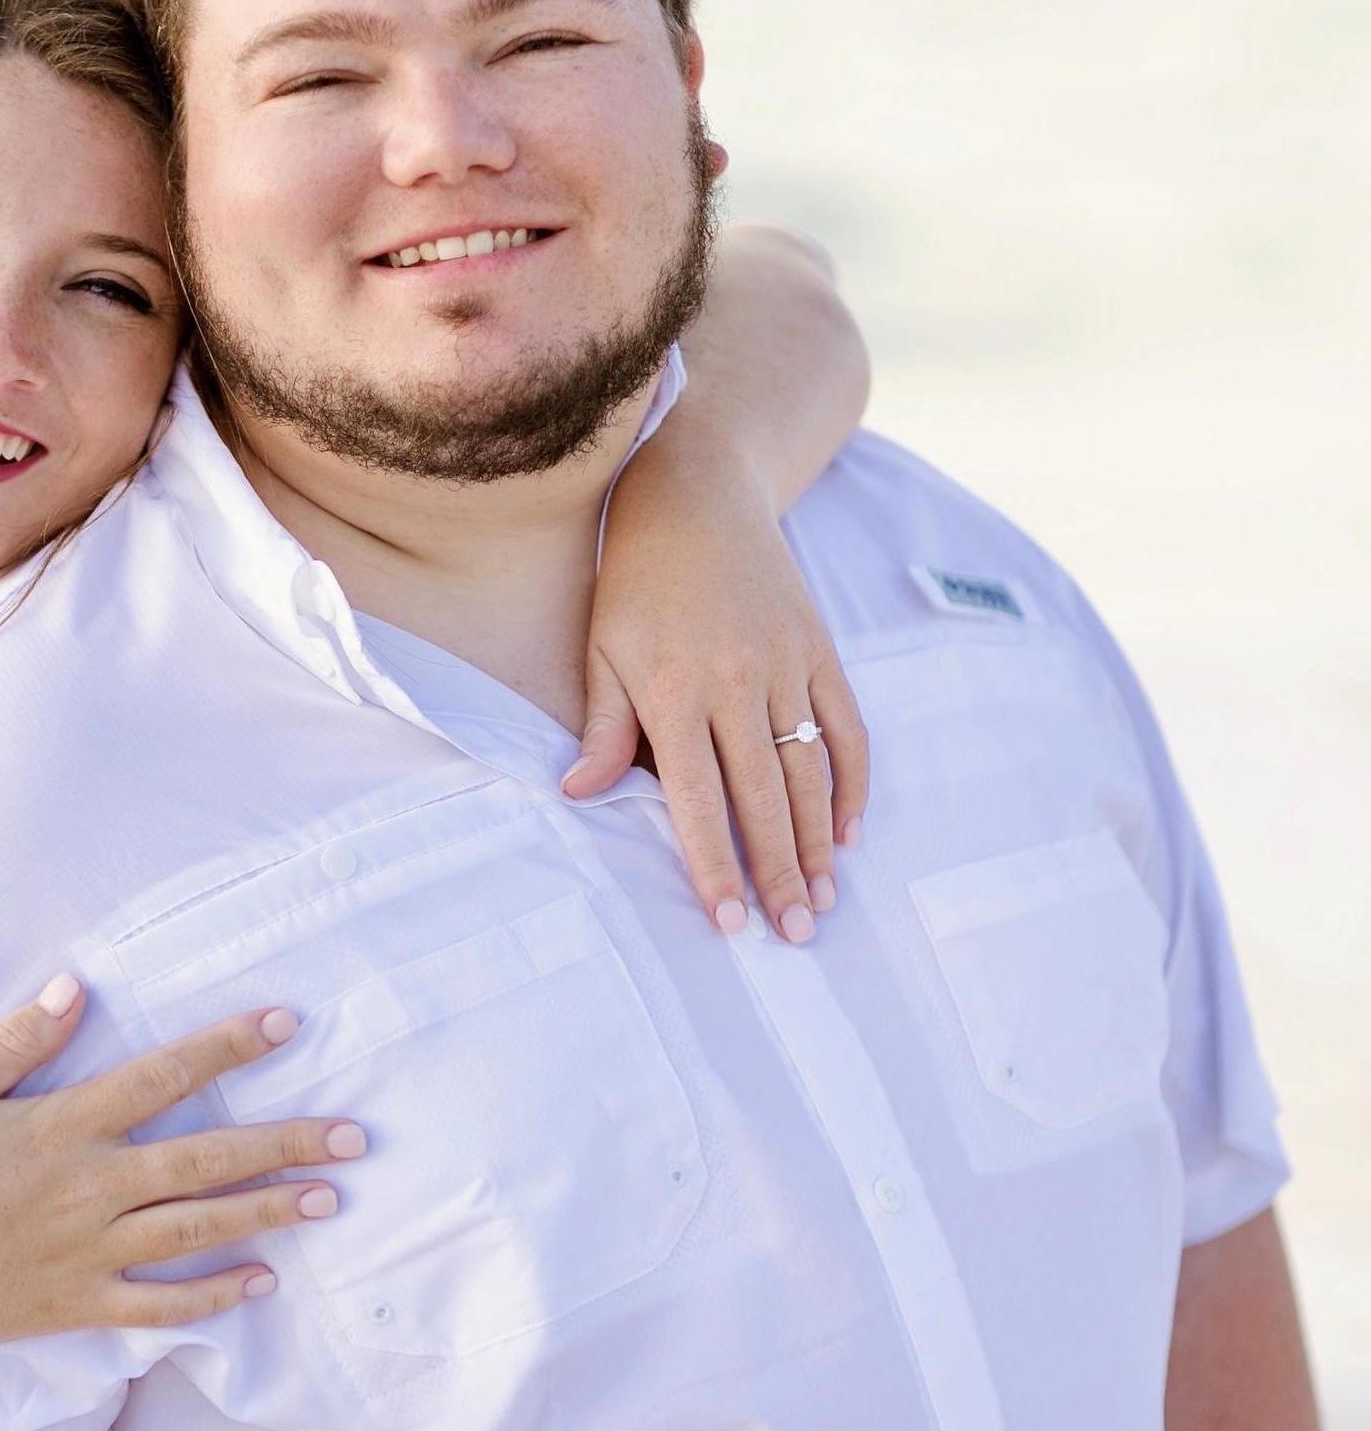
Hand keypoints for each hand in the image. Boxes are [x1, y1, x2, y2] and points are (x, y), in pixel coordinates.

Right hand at [0, 981, 357, 1405]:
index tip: (285, 1024)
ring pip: (197, 1230)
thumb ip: (15, 1041)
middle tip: (355, 1133)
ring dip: (269, 1213)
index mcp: (59, 1128)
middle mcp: (87, 1190)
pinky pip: (161, 1305)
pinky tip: (262, 1281)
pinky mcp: (77, 1306)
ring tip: (331, 1196)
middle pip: (204, 1159)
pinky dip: (214, 1296)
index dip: (227, 1047)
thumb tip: (76, 986)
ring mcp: (87, 1254)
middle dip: (284, 1142)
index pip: (162, 1076)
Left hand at [563, 456, 868, 943]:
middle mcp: (738, 684)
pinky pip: (847, 729)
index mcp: (676, 692)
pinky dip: (852, 783)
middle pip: (765, 798)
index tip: (730, 920)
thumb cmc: (637, 582)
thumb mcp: (603, 649)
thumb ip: (605, 727)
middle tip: (793, 934)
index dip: (715, 863)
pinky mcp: (820, 651)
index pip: (699, 799)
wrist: (698, 496)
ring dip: (820, 843)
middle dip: (779, 873)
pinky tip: (849, 831)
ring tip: (823, 900)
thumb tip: (579, 796)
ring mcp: (787, 667)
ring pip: (810, 772)